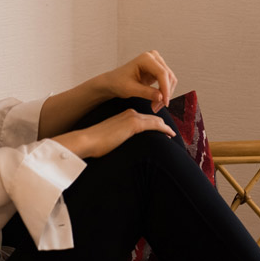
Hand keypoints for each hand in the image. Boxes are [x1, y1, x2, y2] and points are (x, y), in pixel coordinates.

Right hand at [53, 109, 175, 158]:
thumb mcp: (110, 138)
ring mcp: (132, 118)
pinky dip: (164, 129)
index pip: (144, 119)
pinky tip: (170, 134)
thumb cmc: (95, 143)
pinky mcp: (134, 125)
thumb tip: (122, 147)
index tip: (162, 131)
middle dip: (162, 125)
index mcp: (124, 115)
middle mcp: (130, 113)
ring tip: (172, 134)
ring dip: (165, 127)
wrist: (87, 140)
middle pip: (152, 119)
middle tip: (171, 133)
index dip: (154, 124)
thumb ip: (119, 139)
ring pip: (155, 121)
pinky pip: (154, 126)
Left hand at [98, 50, 177, 112]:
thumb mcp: (130, 89)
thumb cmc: (118, 82)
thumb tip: (161, 98)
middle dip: (165, 93)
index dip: (165, 88)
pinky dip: (164, 93)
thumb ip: (146, 92)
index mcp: (145, 58)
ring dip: (166, 95)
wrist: (113, 82)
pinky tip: (156, 102)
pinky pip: (167, 83)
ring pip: (170, 80)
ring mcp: (157, 63)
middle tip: (157, 108)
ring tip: (155, 106)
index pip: (162, 73)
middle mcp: (153, 58)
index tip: (164, 102)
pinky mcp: (158, 71)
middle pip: (169, 76)